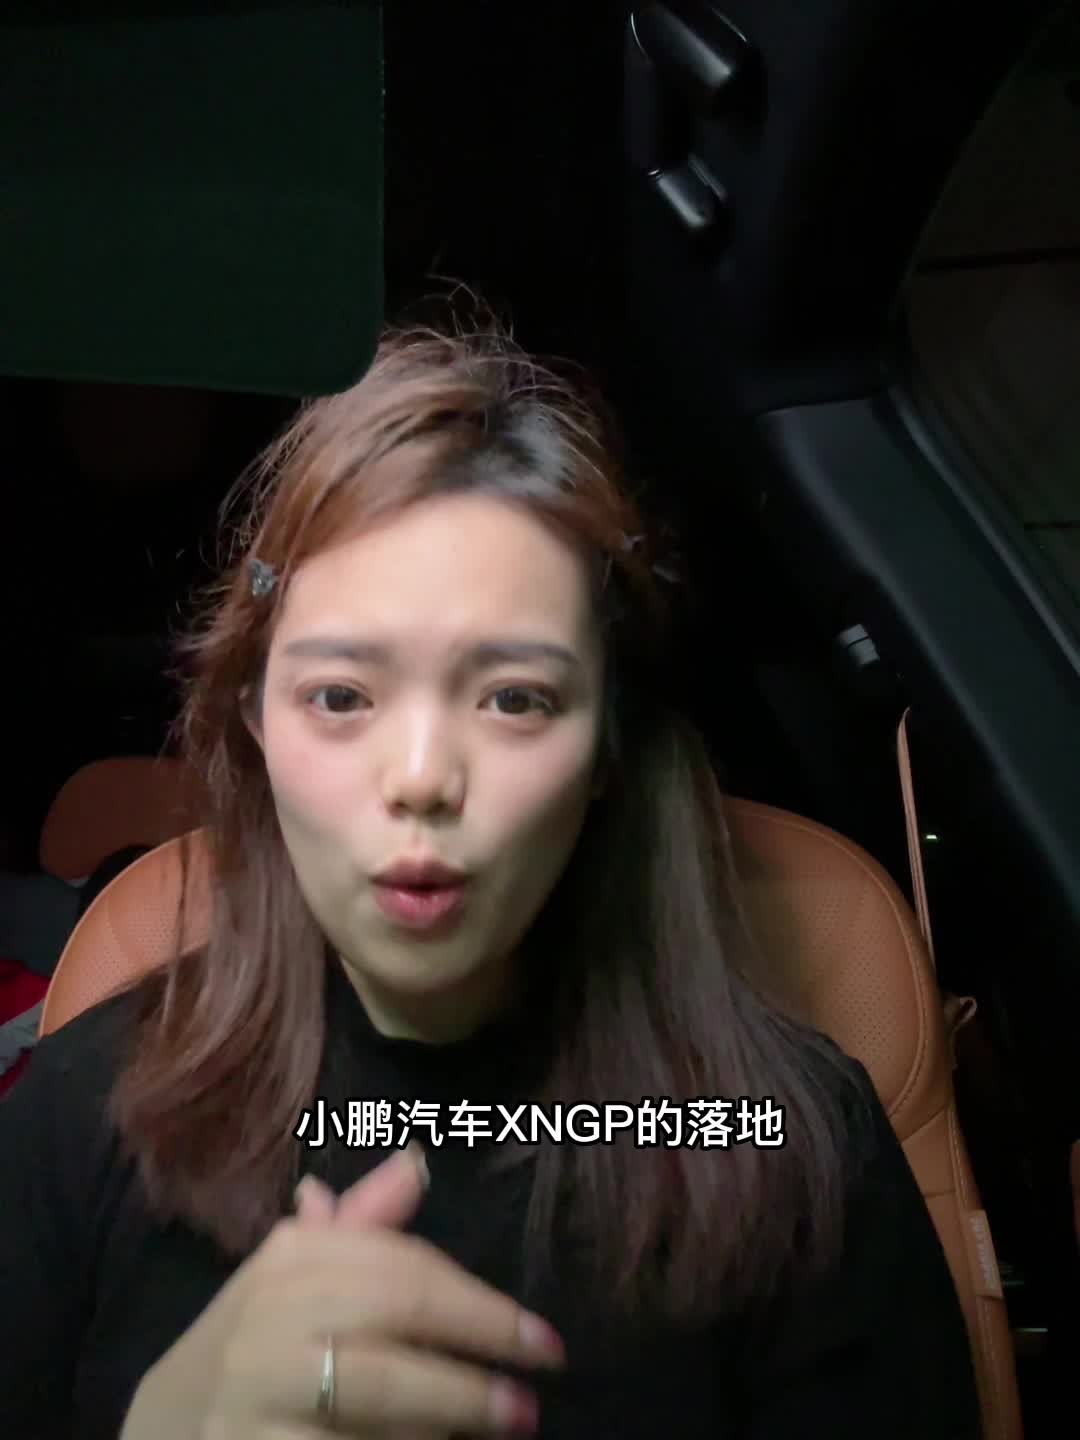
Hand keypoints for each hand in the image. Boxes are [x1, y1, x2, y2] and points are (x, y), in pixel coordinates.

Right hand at [122, 1147, 563, 1437]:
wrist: (164, 1431)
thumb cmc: (256, 1342)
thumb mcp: (298, 1276)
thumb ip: (363, 1229)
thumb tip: (417, 1164)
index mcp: (289, 1258)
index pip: (402, 1268)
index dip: (479, 1303)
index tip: (540, 1339)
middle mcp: (268, 1317)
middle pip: (392, 1322)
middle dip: (471, 1358)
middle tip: (533, 1396)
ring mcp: (255, 1394)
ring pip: (372, 1400)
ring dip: (445, 1415)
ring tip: (503, 1424)